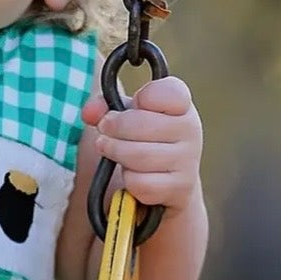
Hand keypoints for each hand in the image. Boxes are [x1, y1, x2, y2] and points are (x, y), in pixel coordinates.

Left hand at [81, 76, 202, 214]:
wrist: (168, 184)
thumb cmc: (144, 140)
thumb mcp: (126, 116)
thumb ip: (104, 108)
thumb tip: (90, 113)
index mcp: (181, 105)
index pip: (168, 91)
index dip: (144, 97)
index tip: (136, 104)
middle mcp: (190, 129)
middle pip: (140, 124)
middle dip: (114, 128)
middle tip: (105, 130)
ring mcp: (188, 160)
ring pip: (138, 155)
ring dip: (116, 153)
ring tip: (112, 150)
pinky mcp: (180, 188)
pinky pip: (141, 182)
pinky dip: (129, 181)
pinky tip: (132, 175)